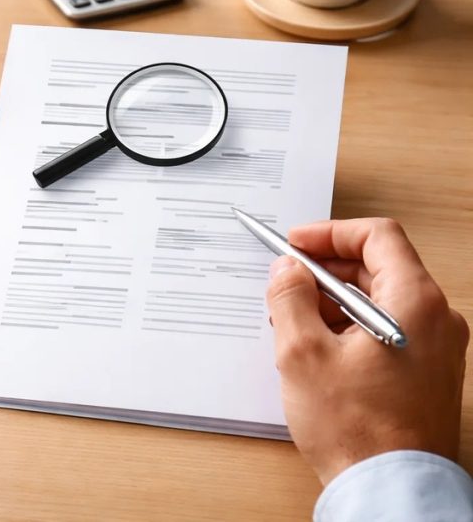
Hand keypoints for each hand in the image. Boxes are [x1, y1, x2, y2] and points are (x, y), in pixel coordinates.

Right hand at [267, 217, 468, 484]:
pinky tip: (318, 351)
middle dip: (326, 270)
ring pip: (382, 300)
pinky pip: (388, 329)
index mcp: (414, 302)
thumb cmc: (356, 429)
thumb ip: (289, 297)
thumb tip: (287, 270)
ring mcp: (436, 348)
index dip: (330, 233)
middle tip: (286, 284)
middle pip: (380, 267)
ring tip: (294, 324)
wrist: (390, 489)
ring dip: (335, 302)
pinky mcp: (427, 373)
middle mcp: (436, 320)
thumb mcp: (302, 352)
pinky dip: (351, 327)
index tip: (296, 244)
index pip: (378, 236)